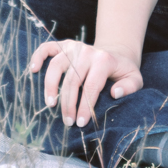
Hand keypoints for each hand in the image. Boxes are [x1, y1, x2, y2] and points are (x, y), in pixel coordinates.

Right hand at [27, 39, 142, 127]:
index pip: (92, 85)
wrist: (115, 53)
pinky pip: (47, 47)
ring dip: (51, 86)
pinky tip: (33, 70)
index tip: (80, 122)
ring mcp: (74, 47)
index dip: (85, 106)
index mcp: (104, 60)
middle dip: (68, 104)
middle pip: (72, 80)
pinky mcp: (64, 45)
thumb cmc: (122, 71)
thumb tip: (115, 93)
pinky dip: (38, 56)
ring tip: (51, 104)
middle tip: (67, 122)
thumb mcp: (134, 78)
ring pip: (56, 66)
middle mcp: (87, 51)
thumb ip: (130, 87)